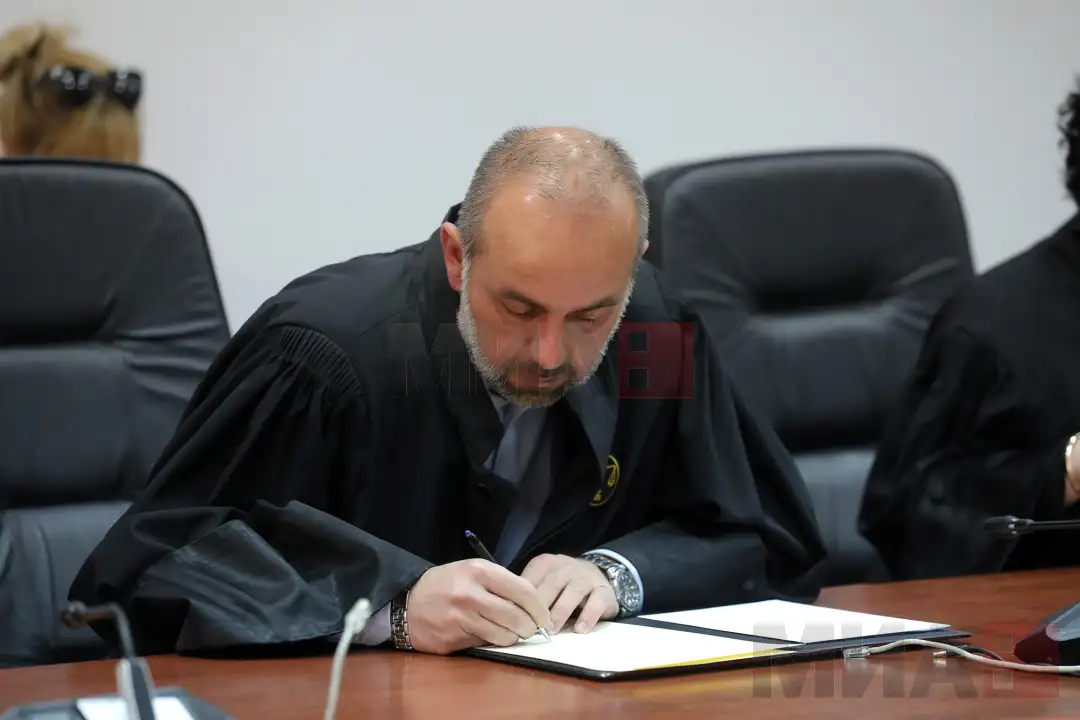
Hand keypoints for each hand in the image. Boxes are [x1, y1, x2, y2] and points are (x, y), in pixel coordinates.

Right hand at [405, 559, 550, 654]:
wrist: (406, 603)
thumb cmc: (445, 585)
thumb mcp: (470, 571)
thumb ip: (499, 583)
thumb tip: (531, 604)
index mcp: (478, 571)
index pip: (522, 590)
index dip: (539, 607)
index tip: (544, 615)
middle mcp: (470, 593)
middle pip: (516, 616)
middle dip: (530, 627)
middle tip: (532, 629)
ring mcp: (460, 618)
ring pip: (504, 635)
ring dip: (513, 637)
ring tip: (511, 632)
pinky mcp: (452, 638)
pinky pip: (484, 644)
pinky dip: (492, 642)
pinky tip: (487, 635)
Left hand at [521, 554, 617, 633]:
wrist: (598, 576)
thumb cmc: (563, 585)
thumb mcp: (544, 583)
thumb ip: (528, 594)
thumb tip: (508, 612)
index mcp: (547, 564)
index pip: (532, 577)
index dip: (523, 597)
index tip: (515, 615)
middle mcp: (567, 567)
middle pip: (552, 584)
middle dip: (541, 605)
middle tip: (532, 626)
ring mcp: (586, 578)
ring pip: (574, 591)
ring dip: (561, 611)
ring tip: (552, 630)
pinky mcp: (604, 591)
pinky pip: (597, 601)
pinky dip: (588, 616)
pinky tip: (580, 629)